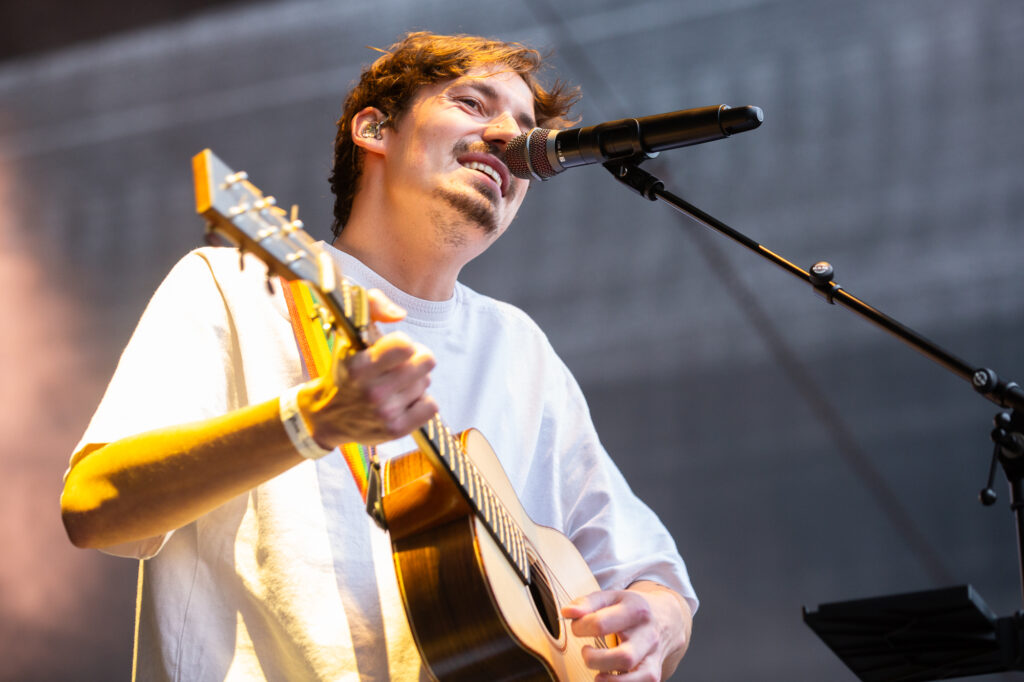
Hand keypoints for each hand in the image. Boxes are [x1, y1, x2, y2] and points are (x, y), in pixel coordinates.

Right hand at [301, 289, 437, 445]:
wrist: (326, 416)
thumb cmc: (344, 369)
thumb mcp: (348, 333)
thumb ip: (372, 306)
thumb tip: (400, 314)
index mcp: (359, 366)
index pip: (405, 345)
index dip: (404, 343)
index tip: (392, 348)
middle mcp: (373, 392)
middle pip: (426, 362)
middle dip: (415, 359)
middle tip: (399, 365)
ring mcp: (386, 413)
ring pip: (426, 383)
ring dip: (414, 381)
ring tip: (394, 385)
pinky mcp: (397, 430)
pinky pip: (431, 406)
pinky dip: (421, 401)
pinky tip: (403, 400)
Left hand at [562, 581, 690, 680]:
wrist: (666, 617)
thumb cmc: (631, 608)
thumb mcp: (611, 597)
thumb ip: (587, 603)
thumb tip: (567, 613)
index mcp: (635, 609)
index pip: (601, 624)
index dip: (580, 628)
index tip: (577, 628)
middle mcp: (648, 634)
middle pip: (624, 656)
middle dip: (595, 660)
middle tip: (586, 652)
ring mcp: (654, 655)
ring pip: (637, 677)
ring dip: (610, 680)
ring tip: (597, 673)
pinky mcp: (655, 672)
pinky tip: (608, 679)